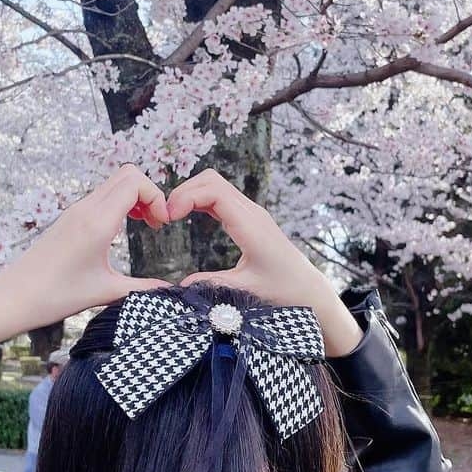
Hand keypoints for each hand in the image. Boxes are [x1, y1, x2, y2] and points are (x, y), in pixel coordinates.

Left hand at [0, 165, 169, 364]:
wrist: (13, 297)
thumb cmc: (56, 296)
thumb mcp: (106, 292)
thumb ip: (143, 289)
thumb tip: (170, 292)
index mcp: (97, 222)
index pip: (135, 182)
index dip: (157, 197)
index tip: (162, 224)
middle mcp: (86, 209)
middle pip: (127, 174)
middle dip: (149, 193)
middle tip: (157, 222)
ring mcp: (75, 211)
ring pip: (113, 184)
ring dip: (134, 198)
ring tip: (145, 224)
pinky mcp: (69, 218)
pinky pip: (101, 197)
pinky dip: (119, 204)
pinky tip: (121, 230)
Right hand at [166, 169, 362, 355]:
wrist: (307, 288)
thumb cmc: (283, 289)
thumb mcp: (246, 290)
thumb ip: (213, 285)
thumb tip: (180, 287)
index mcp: (250, 225)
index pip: (214, 192)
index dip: (186, 197)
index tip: (168, 217)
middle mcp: (251, 212)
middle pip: (210, 180)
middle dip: (183, 191)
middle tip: (164, 217)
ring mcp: (250, 213)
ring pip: (214, 185)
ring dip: (190, 194)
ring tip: (171, 217)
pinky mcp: (248, 218)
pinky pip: (220, 198)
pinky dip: (199, 200)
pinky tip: (186, 216)